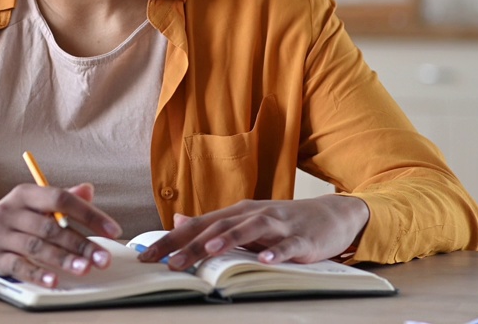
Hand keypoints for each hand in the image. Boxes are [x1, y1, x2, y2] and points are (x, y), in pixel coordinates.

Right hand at [0, 182, 122, 287]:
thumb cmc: (16, 217)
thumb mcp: (35, 202)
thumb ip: (63, 198)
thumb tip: (89, 190)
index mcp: (26, 194)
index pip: (60, 198)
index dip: (88, 214)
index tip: (112, 229)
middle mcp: (11, 211)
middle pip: (50, 227)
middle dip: (80, 243)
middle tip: (102, 258)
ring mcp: (1, 234)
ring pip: (36, 247)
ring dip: (63, 259)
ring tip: (85, 268)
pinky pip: (19, 266)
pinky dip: (38, 274)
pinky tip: (54, 281)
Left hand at [137, 195, 369, 271]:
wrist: (332, 214)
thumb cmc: (283, 223)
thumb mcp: (245, 222)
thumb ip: (213, 224)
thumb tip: (178, 221)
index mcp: (235, 214)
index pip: (196, 226)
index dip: (169, 240)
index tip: (146, 256)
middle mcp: (252, 214)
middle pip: (217, 228)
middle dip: (190, 245)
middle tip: (168, 263)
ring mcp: (278, 225)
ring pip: (249, 229)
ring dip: (228, 240)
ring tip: (208, 251)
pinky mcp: (302, 238)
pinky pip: (288, 245)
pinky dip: (277, 251)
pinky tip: (266, 260)